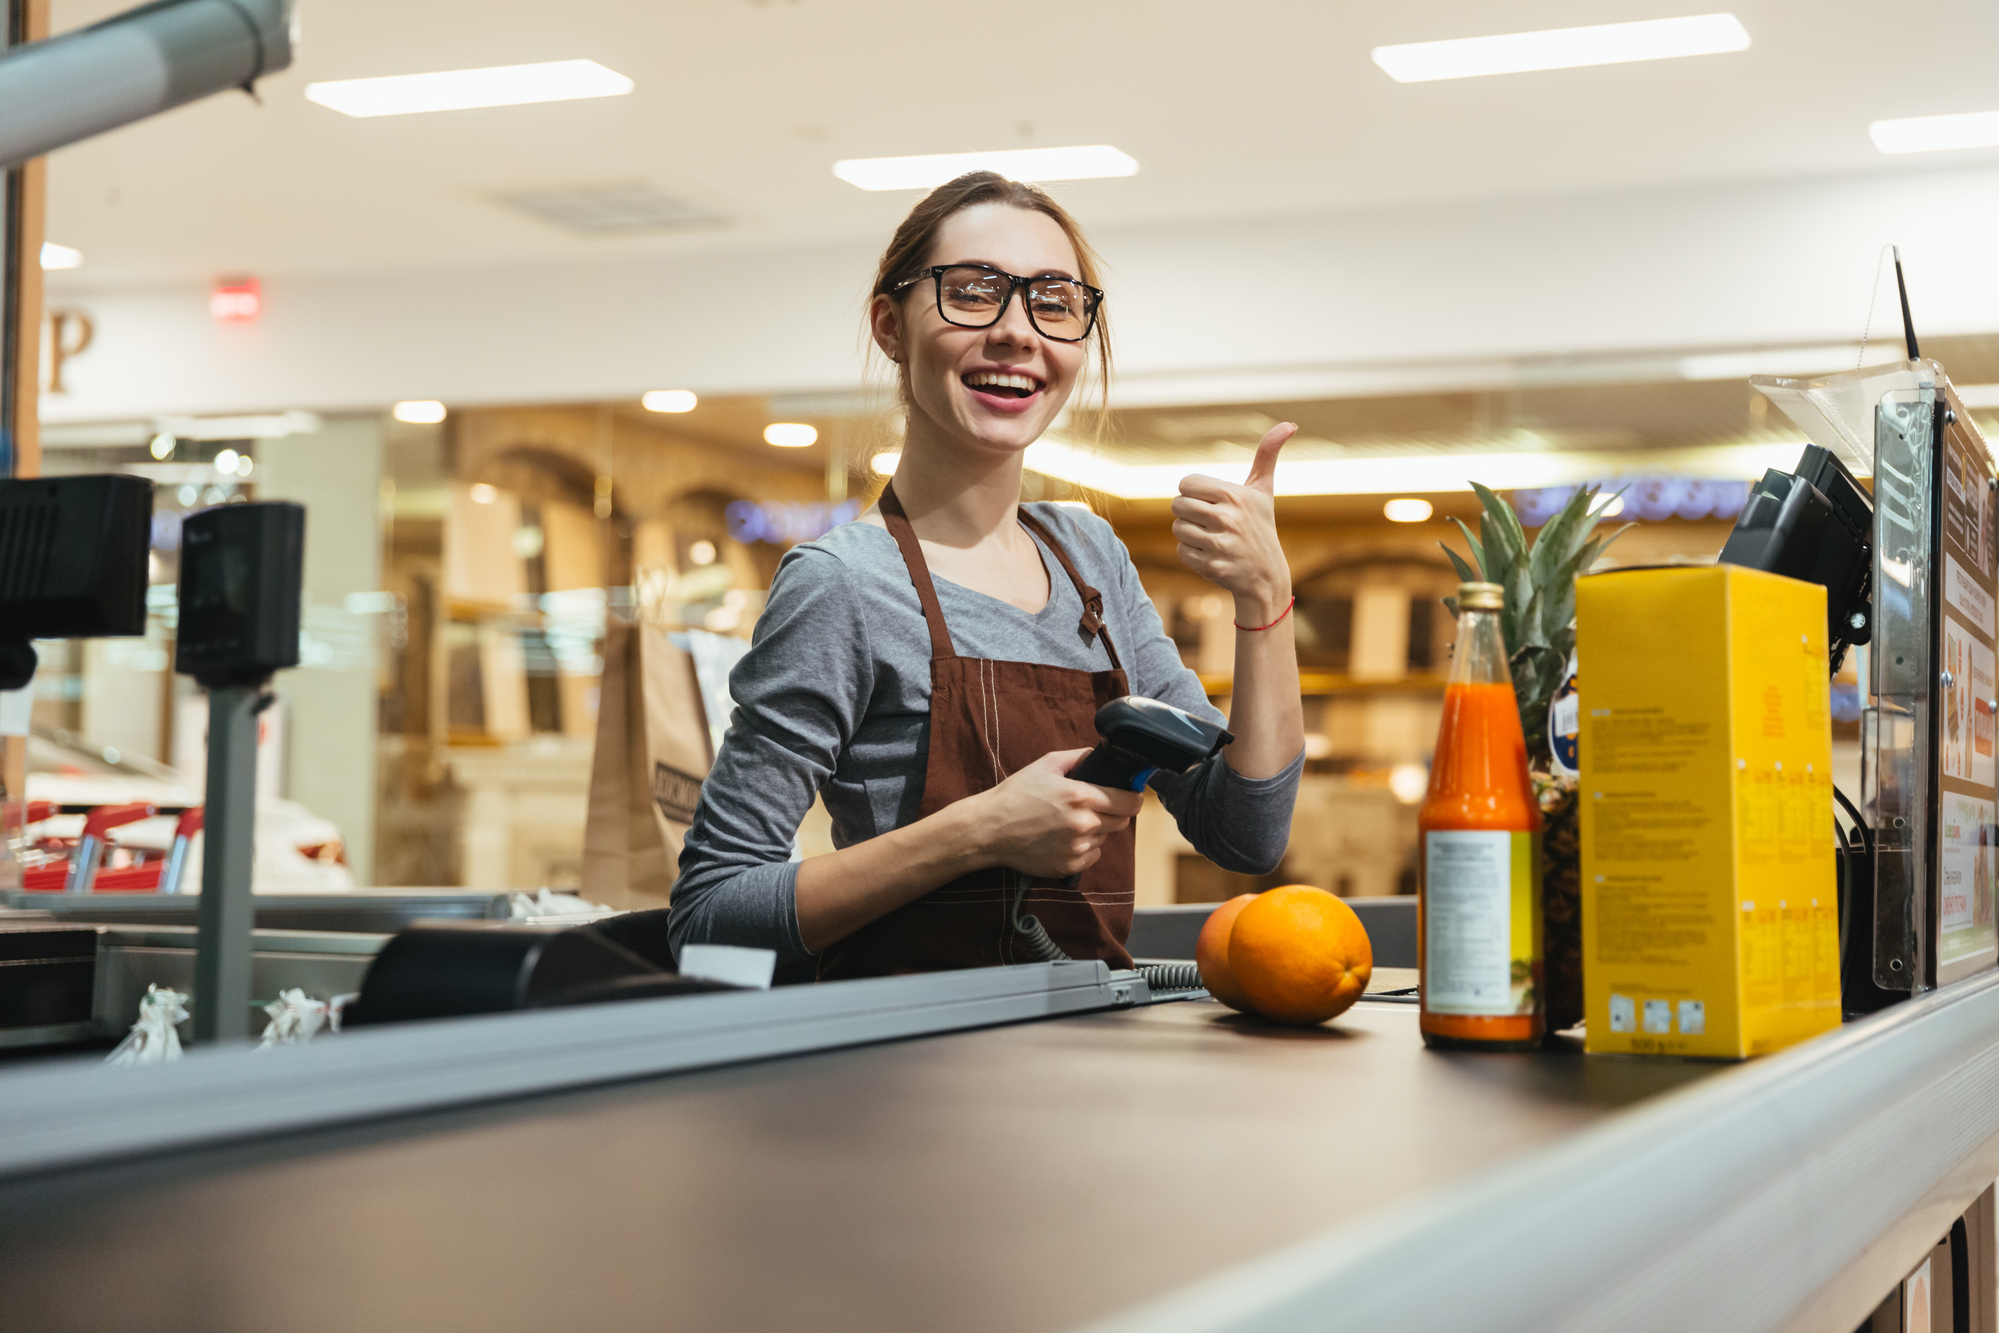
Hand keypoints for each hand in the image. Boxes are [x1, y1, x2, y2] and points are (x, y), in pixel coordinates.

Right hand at [971, 748, 1144, 878]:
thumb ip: (1079, 757)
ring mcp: (1077, 847)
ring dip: (1096, 830)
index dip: (1133, 798)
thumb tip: (1102, 757)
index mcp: (1081, 796)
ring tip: (1068, 822)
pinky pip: (1092, 855)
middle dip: (1113, 812)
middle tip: (1092, 806)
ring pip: (1105, 838)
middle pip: (1122, 821)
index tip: (1129, 795)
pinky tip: (1063, 838)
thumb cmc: (1016, 794)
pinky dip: (1084, 848)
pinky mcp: (1069, 865)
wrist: (989, 829)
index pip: (1129, 802)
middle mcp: (1083, 823)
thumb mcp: (1046, 764)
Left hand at [1173, 422, 1295, 623]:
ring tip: (1212, 538)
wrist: (1267, 575)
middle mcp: (1227, 518)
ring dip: (1190, 534)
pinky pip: (1181, 551)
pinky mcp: (1212, 565)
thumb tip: (1289, 424)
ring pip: (1178, 529)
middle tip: (1209, 521)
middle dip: (1189, 514)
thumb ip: (1268, 455)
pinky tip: (1212, 555)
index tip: (1210, 501)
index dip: (1194, 492)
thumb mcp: (1263, 490)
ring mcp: (1219, 544)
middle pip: (1177, 506)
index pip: (1186, 484)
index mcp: (1235, 495)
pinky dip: (1192, 554)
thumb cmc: (1261, 526)